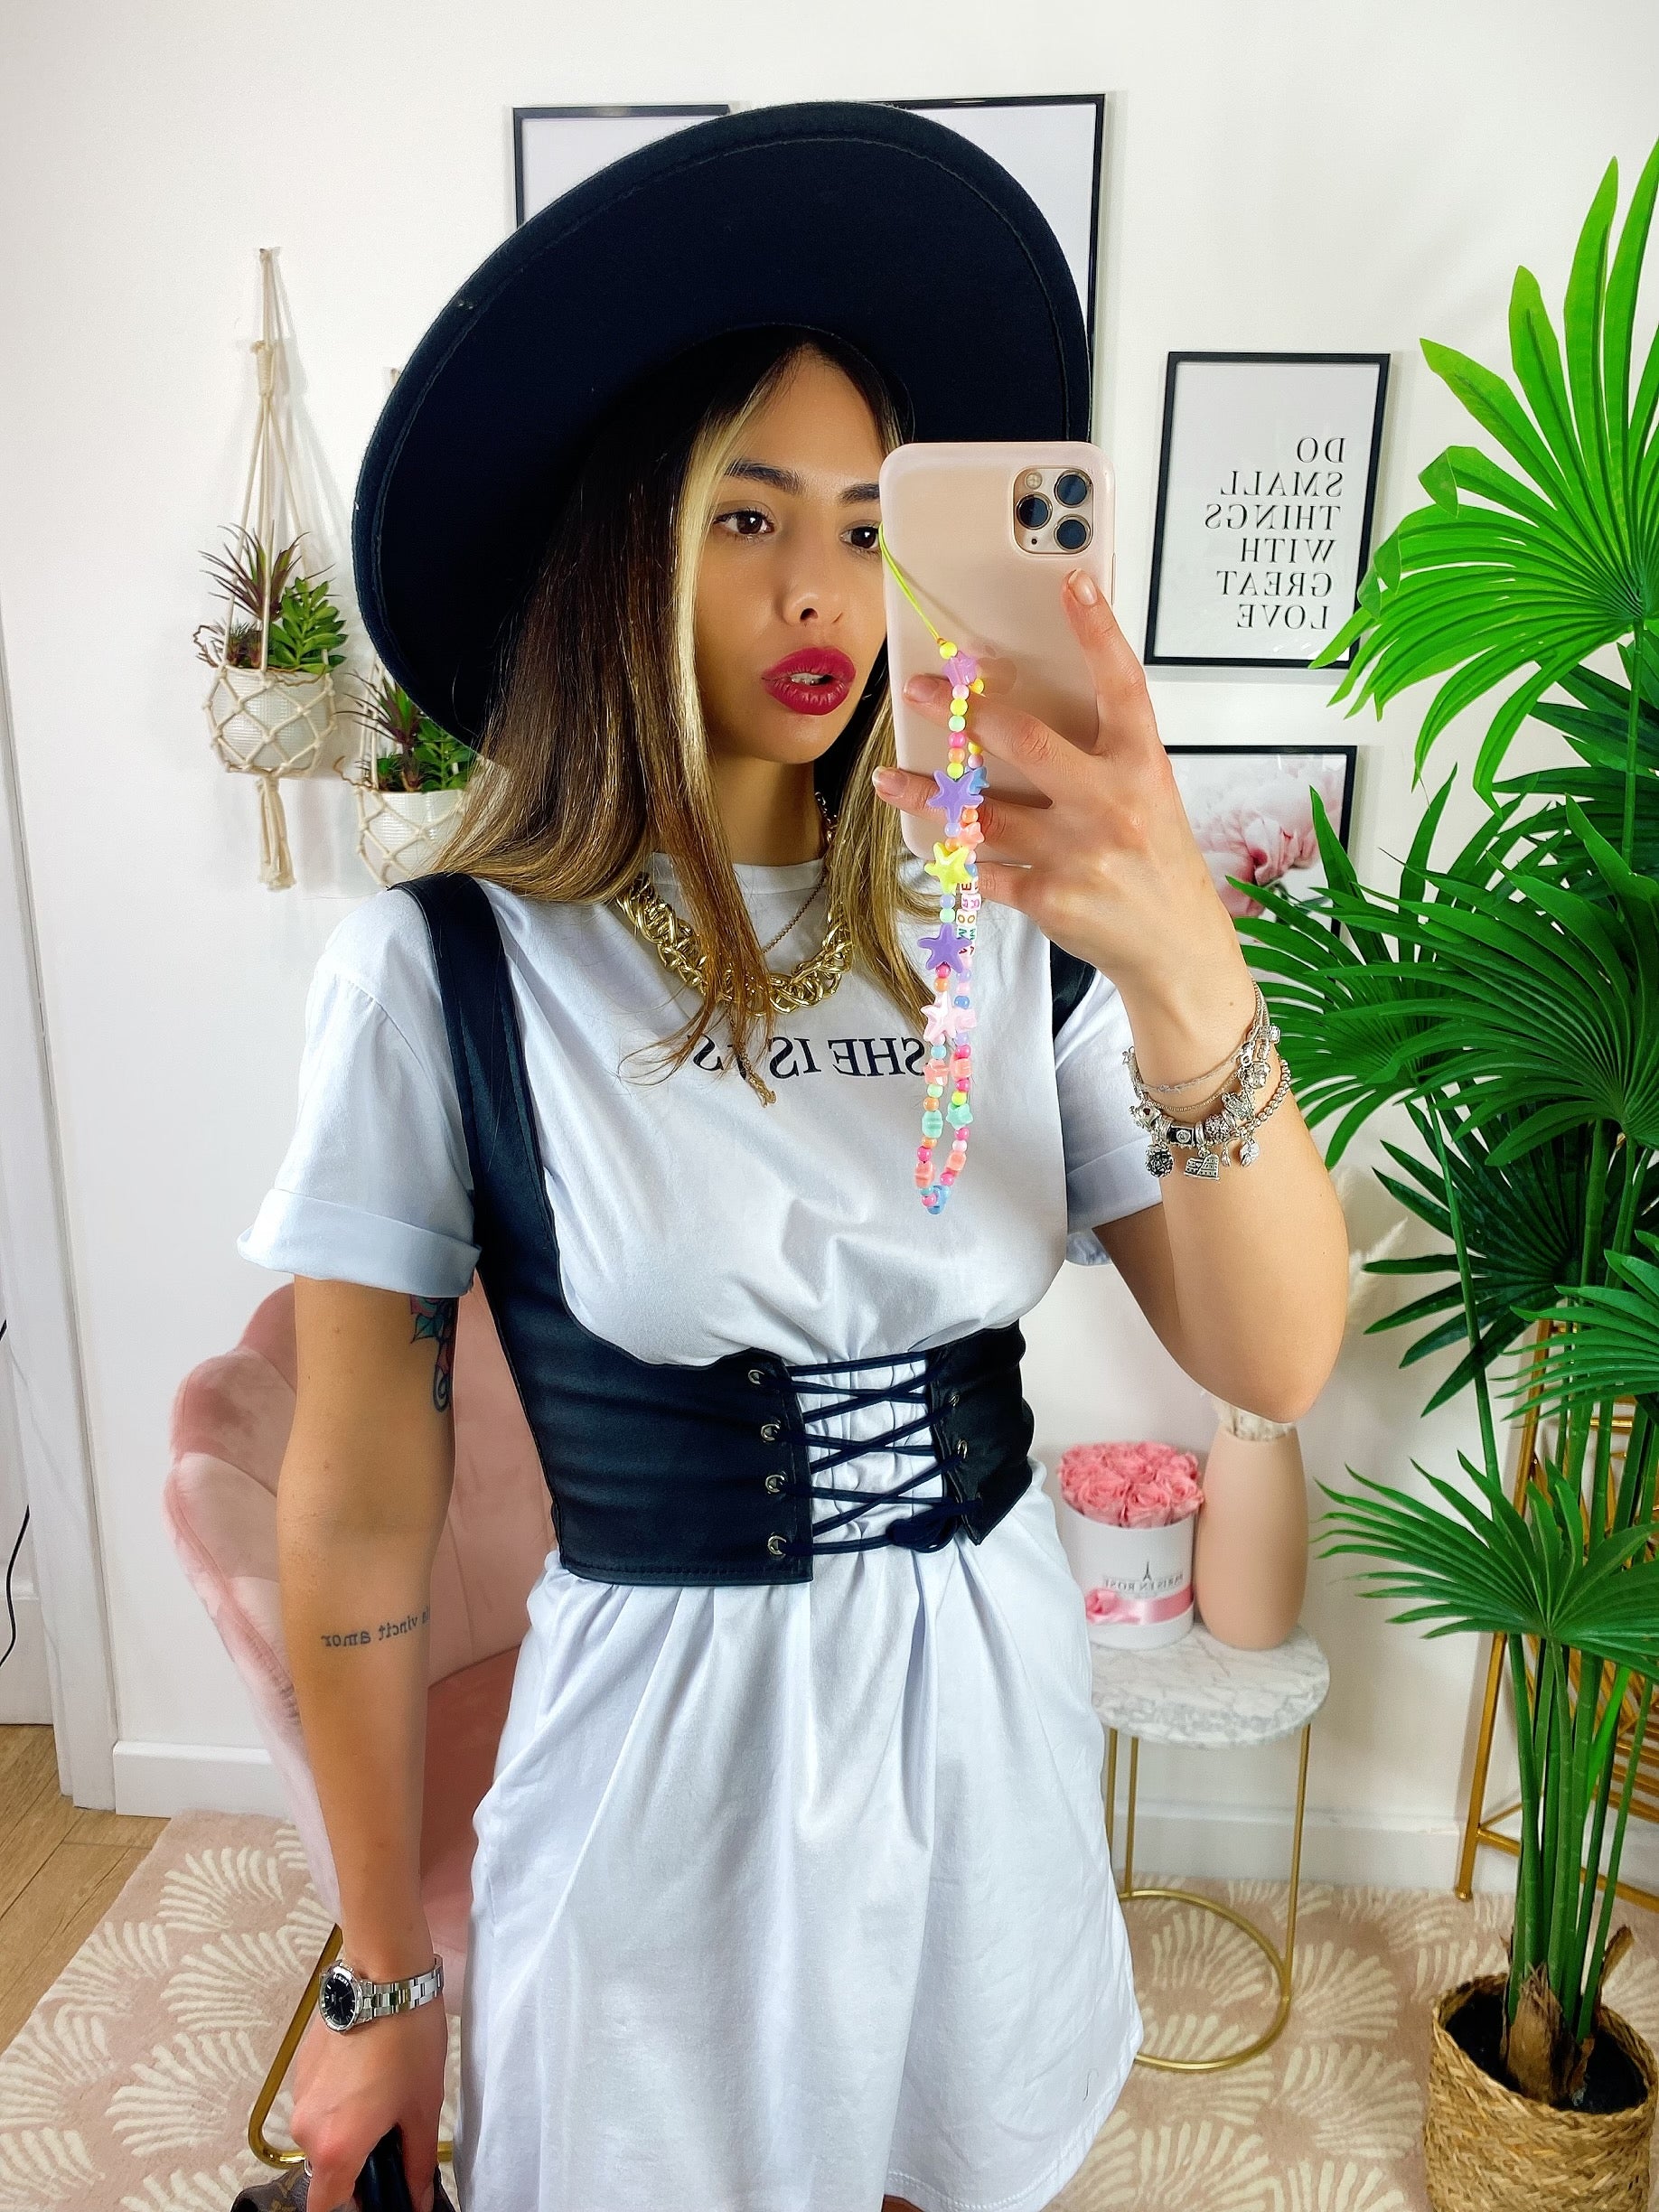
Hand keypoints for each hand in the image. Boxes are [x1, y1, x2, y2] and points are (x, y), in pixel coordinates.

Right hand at [290, 1995, 446, 2211]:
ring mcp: (299, 2097)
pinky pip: (319, 2104)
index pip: (326, 2207)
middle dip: (358, 2163)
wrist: (383, 1978)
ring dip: (348, 2130)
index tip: (381, 2187)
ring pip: (323, 2135)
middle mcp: (307, 2129)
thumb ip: (417, 2165)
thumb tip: (416, 2201)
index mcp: (335, 2147)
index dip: (356, 2205)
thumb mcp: (423, 2108)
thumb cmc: (408, 2043)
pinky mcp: (301, 2071)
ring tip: (385, 2097)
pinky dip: (340, 2103)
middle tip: (393, 2137)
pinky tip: (368, 2074)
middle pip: (326, 2170)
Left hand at [873, 567, 1256, 1076]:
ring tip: (890, 777)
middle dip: (967, 712)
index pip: (1121, 684)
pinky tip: (928, 838)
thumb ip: (1099, 756)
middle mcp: (1111, 802)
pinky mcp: (1048, 895)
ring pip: (983, 812)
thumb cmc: (1158, 862)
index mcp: (1142, 765)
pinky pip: (984, 866)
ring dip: (930, 793)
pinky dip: (955, 853)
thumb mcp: (1148, 796)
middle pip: (1026, 741)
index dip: (1097, 631)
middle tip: (923, 690)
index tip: (1072, 584)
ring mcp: (1077, 852)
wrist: (1176, 948)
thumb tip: (1022, 716)